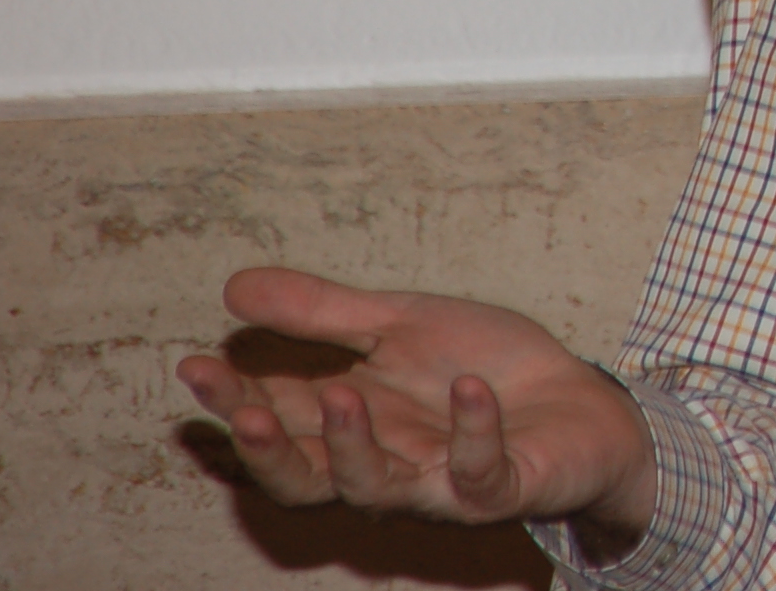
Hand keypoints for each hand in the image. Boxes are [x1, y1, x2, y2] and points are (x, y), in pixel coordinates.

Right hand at [176, 269, 656, 554]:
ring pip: (378, 488)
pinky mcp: (502, 488)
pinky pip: (480, 474)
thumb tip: (232, 286)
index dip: (235, 398)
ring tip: (344, 395)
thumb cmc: (484, 366)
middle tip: (245, 410)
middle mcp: (386, 463)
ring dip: (354, 447)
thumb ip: (325, 315)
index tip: (193, 364)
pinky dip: (474, 432)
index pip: (280, 417)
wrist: (581, 401)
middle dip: (270, 448)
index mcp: (355, 423)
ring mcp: (440, 482)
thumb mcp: (402, 325)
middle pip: (307, 473)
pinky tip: (469, 389)